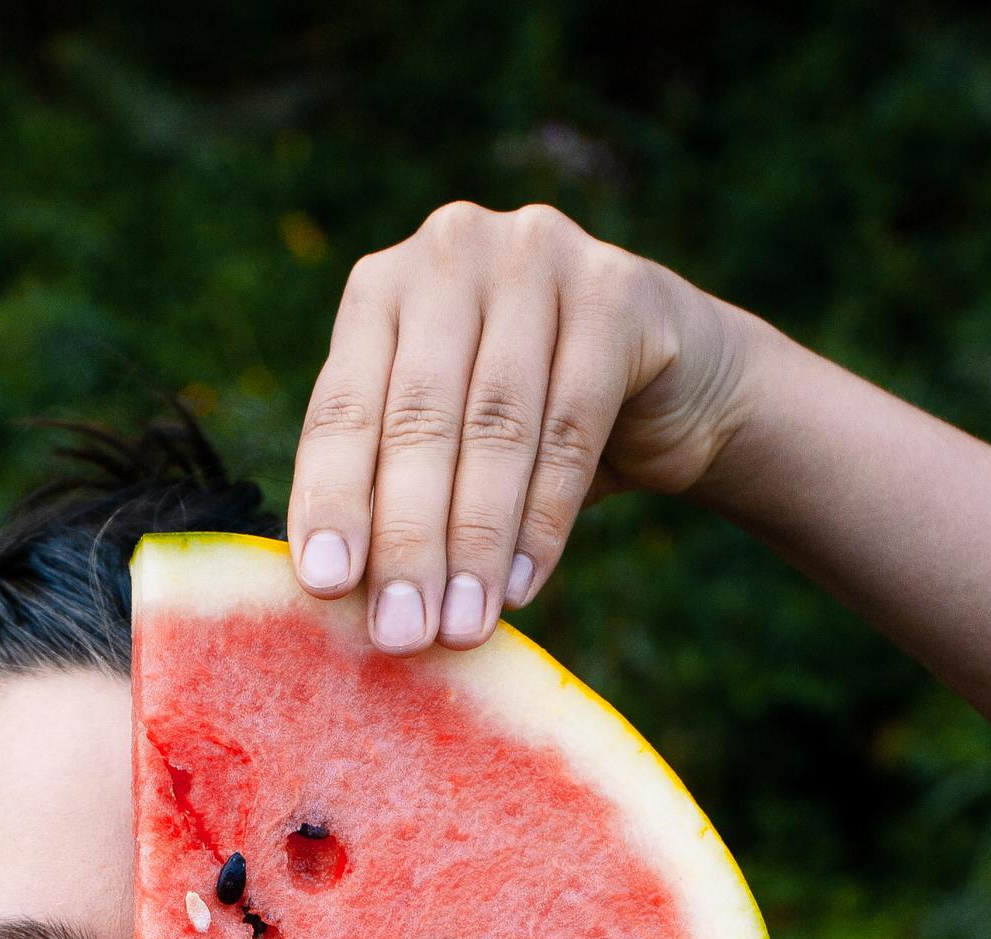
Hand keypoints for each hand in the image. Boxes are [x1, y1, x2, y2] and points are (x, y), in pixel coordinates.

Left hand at [287, 199, 748, 651]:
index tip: (323, 587)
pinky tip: (521, 588)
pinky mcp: (618, 289)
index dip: (332, 499)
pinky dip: (544, 519)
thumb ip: (385, 489)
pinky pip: (573, 425)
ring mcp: (538, 256)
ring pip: (497, 425)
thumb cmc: (524, 430)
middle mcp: (451, 253)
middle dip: (408, 540)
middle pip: (419, 419)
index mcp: (382, 289)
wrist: (666, 387)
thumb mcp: (442, 448)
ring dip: (475, 542)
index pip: (342, 406)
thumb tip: (330, 592)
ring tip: (462, 628)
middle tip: (402, 633)